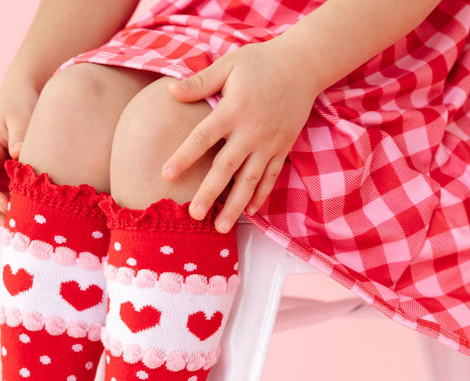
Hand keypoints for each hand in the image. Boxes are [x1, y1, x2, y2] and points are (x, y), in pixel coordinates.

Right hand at [0, 80, 39, 228]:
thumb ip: (20, 135)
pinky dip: (10, 212)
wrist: (24, 95)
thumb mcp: (21, 115)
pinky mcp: (7, 180)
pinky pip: (2, 201)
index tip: (7, 206)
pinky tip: (28, 219)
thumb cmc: (22, 103)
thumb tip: (21, 156)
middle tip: (10, 228)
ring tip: (19, 228)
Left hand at [162, 37, 320, 232]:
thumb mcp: (229, 65)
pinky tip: (248, 212)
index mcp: (233, 110)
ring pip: (250, 180)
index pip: (202, 137)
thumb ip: (201, 82)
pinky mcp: (283, 148)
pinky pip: (271, 177)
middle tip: (194, 216)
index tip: (166, 175)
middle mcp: (251, 131)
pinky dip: (260, 195)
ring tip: (220, 228)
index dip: (184, 157)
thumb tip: (171, 91)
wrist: (304, 64)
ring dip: (235, 206)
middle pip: (226, 167)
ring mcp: (269, 143)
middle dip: (210, 193)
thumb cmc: (261, 63)